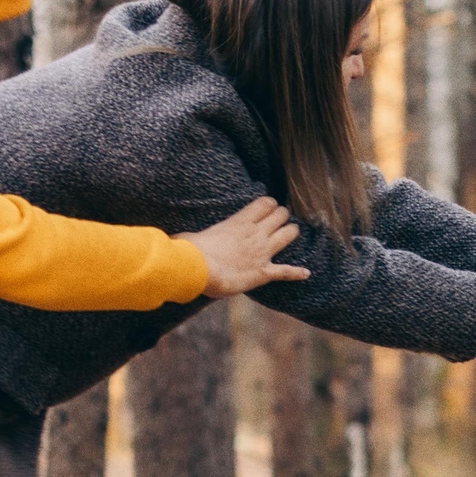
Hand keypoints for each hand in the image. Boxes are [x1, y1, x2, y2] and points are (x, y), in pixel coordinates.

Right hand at [185, 197, 309, 296]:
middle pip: (281, 216)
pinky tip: (306, 273)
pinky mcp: (264, 272)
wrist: (197, 268)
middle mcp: (255, 233)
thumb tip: (170, 239)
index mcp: (239, 221)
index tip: (267, 207)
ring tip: (291, 233)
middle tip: (279, 220)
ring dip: (291, 233)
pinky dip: (296, 272)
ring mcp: (262, 252)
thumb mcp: (187, 236)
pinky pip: (286, 271)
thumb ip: (187, 236)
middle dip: (282, 216)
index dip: (269, 204)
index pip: (265, 203)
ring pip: (288, 235)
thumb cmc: (189, 250)